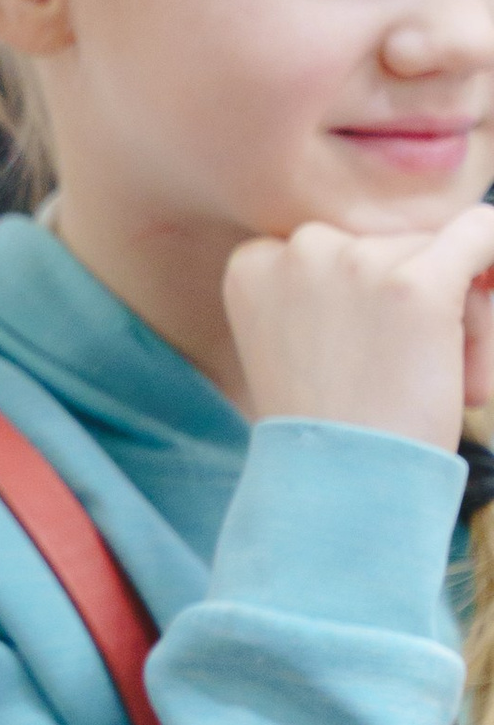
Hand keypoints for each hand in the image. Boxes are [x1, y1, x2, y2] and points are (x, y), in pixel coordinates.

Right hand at [224, 205, 493, 448]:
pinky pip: (480, 234)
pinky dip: (493, 253)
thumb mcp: (301, 344)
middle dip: (415, 297)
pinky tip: (491, 281)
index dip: (371, 293)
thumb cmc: (332, 431)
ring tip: (447, 383)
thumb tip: (431, 242)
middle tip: (412, 375)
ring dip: (460, 313)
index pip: (339, 247)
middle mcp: (300, 250)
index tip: (373, 349)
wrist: (342, 490)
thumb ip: (333, 291)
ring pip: (439, 252)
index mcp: (254, 264)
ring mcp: (357, 262)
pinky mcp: (415, 283)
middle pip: (390, 243)